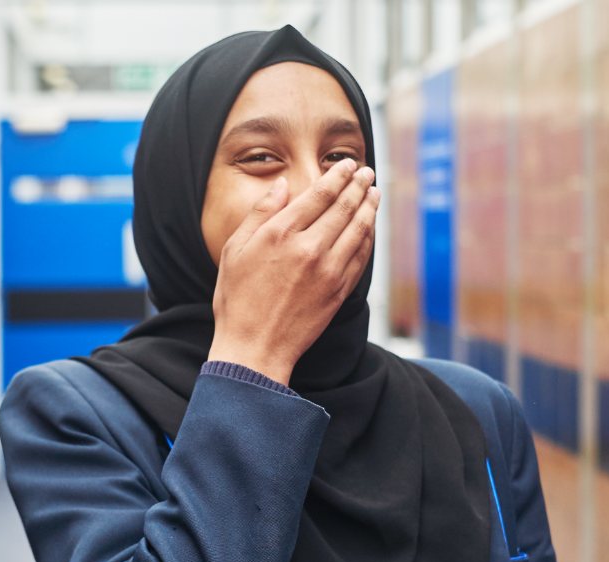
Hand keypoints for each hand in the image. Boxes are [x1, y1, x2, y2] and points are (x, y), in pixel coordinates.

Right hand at [208, 159, 378, 384]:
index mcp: (280, 234)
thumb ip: (260, 213)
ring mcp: (328, 271)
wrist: (254, 349)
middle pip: (344, 207)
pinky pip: (361, 256)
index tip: (348, 165)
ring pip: (358, 229)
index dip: (338, 176)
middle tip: (367, 173)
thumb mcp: (234, 251)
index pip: (319, 194)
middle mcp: (309, 248)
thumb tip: (282, 185)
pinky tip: (369, 227)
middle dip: (359, 185)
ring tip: (374, 193)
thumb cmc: (237, 300)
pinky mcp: (339, 291)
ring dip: (369, 207)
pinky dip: (369, 237)